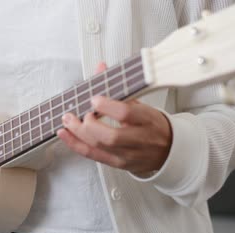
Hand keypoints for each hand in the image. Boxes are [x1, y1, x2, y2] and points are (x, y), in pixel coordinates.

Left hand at [56, 63, 171, 174]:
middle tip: (79, 113)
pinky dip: (75, 144)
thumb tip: (100, 68)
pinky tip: (65, 134)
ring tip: (67, 120)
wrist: (169, 150)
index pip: (127, 114)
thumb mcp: (141, 103)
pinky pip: (92, 155)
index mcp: (147, 120)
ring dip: (77, 133)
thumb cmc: (153, 125)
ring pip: (99, 147)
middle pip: (110, 136)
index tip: (94, 98)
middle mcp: (138, 139)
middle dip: (88, 124)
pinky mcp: (117, 163)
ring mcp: (127, 154)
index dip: (107, 106)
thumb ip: (118, 88)